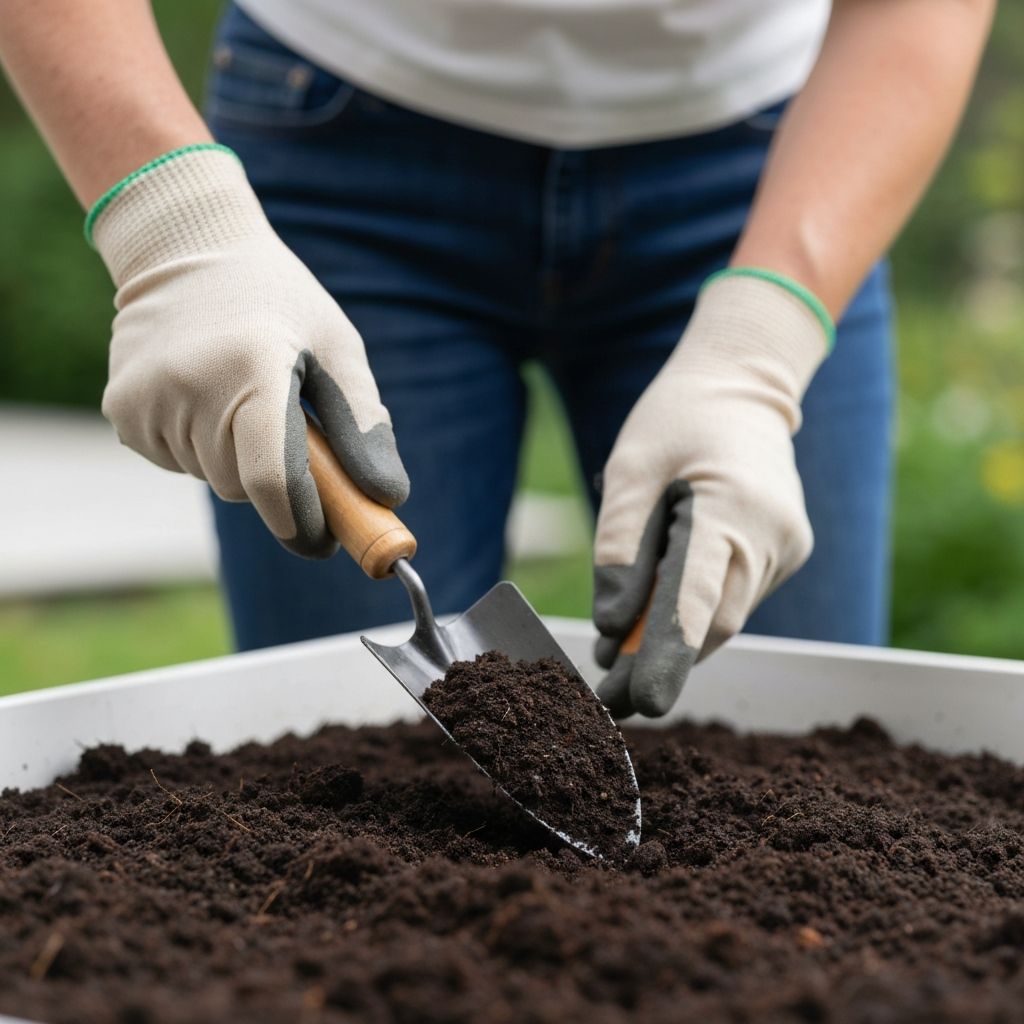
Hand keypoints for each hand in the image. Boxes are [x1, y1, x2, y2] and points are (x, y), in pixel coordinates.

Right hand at [92, 145, 408, 557]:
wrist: (186, 248)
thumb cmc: (280, 302)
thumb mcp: (338, 349)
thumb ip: (364, 425)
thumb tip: (387, 497)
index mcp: (253, 369)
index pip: (273, 479)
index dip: (303, 522)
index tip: (327, 539)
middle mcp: (191, 387)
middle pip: (246, 486)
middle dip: (279, 479)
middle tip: (290, 429)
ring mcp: (147, 401)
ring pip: (214, 477)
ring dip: (239, 458)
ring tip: (241, 393)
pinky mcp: (122, 411)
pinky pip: (179, 461)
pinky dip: (202, 445)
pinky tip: (205, 394)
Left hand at [592, 271, 830, 717]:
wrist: (743, 386)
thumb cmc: (678, 420)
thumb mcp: (631, 468)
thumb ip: (620, 544)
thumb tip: (612, 624)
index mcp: (733, 505)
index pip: (698, 598)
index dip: (667, 656)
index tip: (640, 701)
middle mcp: (772, 536)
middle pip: (715, 622)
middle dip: (661, 664)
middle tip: (608, 698)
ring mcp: (786, 547)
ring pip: (725, 616)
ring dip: (673, 643)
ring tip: (615, 664)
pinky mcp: (785, 552)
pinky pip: (734, 596)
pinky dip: (694, 616)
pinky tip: (651, 624)